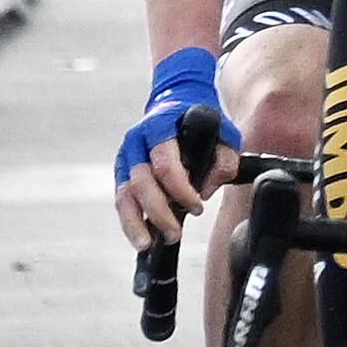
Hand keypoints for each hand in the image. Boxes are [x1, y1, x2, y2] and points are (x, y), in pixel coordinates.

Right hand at [111, 50, 237, 248]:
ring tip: (147, 245)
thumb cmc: (202, 121)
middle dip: (157, 212)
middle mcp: (136, 142)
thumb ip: (224, 159)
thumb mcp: (225, 132)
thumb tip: (205, 190)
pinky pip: (122, 199)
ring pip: (124, 194)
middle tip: (174, 233)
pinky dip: (130, 220)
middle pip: (141, 183)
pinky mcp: (122, 172)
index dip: (180, 189)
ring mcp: (125, 157)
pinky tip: (140, 237)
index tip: (197, 205)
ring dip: (134, 222)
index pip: (165, 163)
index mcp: (159, 126)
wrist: (176, 101)